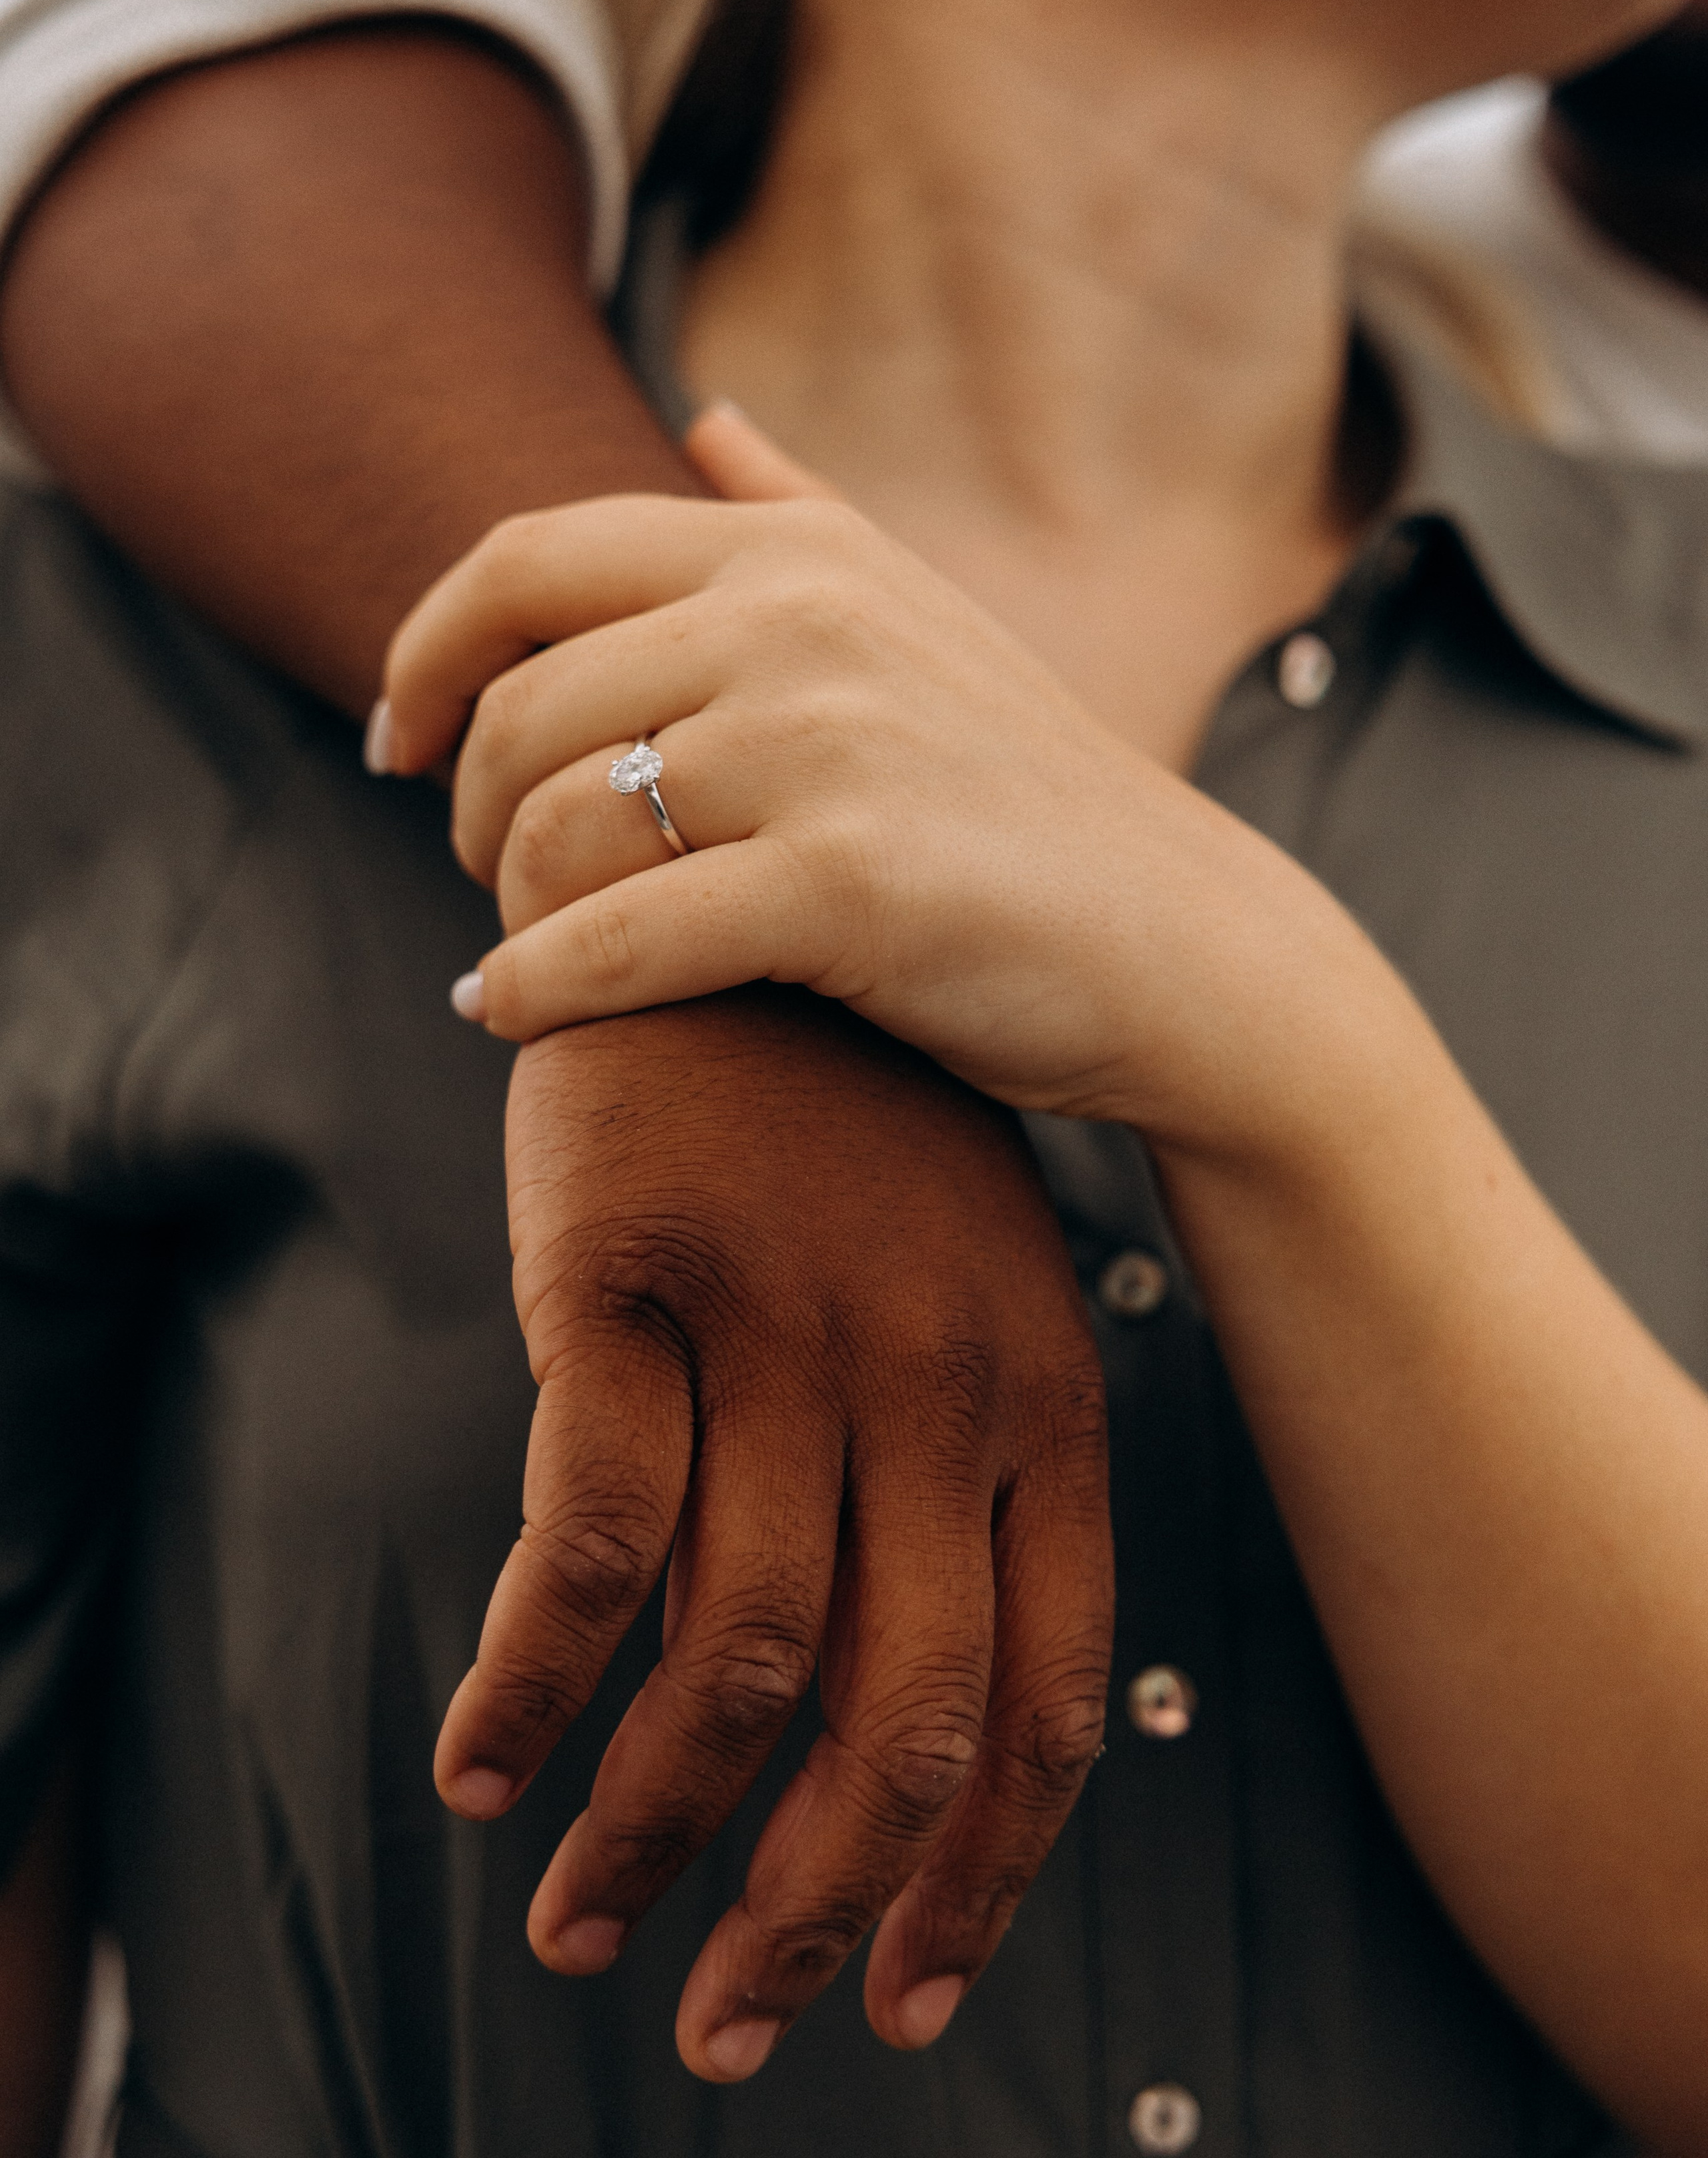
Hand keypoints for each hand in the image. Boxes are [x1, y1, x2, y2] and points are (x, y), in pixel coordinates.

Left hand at [383, 409, 1369, 1148]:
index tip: (395, 738)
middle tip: (485, 881)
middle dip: (466, 811)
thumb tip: (703, 418)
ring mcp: (826, 748)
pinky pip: (617, 944)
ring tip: (526, 953)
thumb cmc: (1025, 794)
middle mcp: (801, 622)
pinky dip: (535, 994)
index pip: (526, 560)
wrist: (1181, 943)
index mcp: (797, 551)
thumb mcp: (917, 611)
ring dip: (506, 913)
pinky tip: (507, 1020)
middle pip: (520, 712)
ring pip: (552, 830)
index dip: (424, 650)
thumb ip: (798, 509)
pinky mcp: (845, 887)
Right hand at [435, 993, 1112, 2080]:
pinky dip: (530, 1686)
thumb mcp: (962, 1296)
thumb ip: (947, 1495)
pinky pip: (585, 1541)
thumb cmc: (849, 1142)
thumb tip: (895, 1744)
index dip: (974, 1885)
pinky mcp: (625, 1276)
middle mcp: (933, 1382)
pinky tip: (483, 1764)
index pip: (1048, 1703)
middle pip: (895, 1721)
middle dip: (807, 1914)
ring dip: (646, 1833)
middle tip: (721, 2025)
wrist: (735, 910)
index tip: (900, 2001)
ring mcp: (782, 1326)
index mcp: (1042, 1404)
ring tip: (577, 1925)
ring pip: (731, 1662)